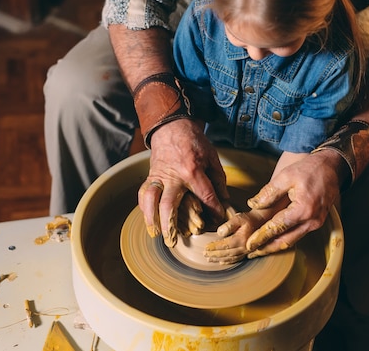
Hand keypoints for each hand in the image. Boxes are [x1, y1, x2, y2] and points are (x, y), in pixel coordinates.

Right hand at [137, 119, 228, 246]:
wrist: (173, 128)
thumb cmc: (195, 144)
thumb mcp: (212, 158)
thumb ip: (218, 180)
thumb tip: (224, 201)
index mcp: (192, 171)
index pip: (205, 196)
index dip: (214, 210)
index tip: (218, 221)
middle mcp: (173, 176)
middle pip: (170, 204)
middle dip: (171, 224)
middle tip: (174, 241)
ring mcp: (159, 176)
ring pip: (151, 199)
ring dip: (151, 218)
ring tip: (156, 234)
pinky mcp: (150, 176)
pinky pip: (143, 193)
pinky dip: (144, 208)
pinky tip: (148, 221)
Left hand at [203, 198, 286, 263]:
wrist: (263, 221)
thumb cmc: (251, 218)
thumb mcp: (239, 218)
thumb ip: (229, 225)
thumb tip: (219, 233)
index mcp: (240, 239)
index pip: (224, 245)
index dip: (214, 247)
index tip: (205, 248)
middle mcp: (244, 247)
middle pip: (226, 254)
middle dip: (214, 255)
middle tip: (204, 255)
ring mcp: (246, 251)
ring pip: (230, 258)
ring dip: (219, 259)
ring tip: (209, 259)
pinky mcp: (248, 252)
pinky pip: (236, 259)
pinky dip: (228, 262)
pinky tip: (221, 262)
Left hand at [208, 150, 342, 259]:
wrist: (331, 167)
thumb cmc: (310, 169)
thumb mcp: (286, 176)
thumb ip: (269, 192)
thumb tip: (253, 205)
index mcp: (303, 209)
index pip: (277, 227)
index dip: (261, 237)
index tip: (248, 244)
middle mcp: (312, 220)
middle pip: (285, 241)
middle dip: (267, 248)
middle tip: (251, 252)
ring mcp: (316, 223)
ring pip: (293, 240)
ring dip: (276, 246)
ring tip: (259, 249)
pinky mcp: (317, 221)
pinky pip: (299, 234)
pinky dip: (286, 238)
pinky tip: (274, 239)